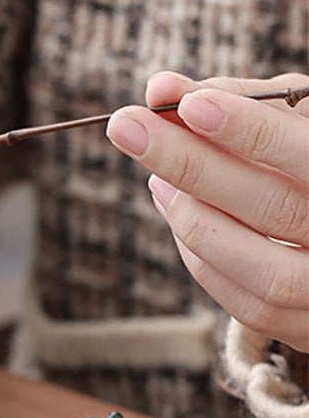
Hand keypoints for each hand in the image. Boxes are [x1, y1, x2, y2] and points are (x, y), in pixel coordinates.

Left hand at [106, 71, 308, 351]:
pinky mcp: (306, 328)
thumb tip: (161, 89)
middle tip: (126, 126)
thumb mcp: (301, 122)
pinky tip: (178, 212)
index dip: (246, 129)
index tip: (184, 102)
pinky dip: (200, 254)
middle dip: (191, 163)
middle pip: (270, 207)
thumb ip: (241, 100)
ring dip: (190, 214)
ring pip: (253, 262)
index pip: (304, 152)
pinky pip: (242, 299)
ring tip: (154, 174)